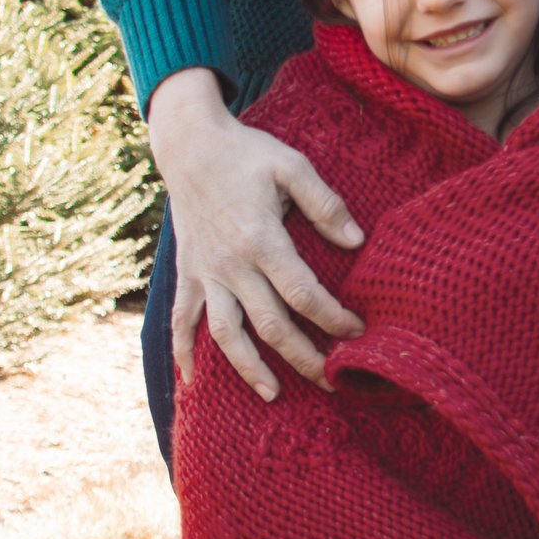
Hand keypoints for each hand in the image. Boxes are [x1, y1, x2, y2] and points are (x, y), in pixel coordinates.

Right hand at [147, 67, 363, 399]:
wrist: (189, 145)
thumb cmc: (248, 153)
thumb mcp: (291, 166)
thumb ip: (325, 204)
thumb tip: (357, 242)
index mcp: (261, 239)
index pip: (303, 293)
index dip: (332, 318)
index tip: (357, 332)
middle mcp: (231, 264)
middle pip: (270, 324)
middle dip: (303, 357)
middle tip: (332, 382)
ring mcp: (206, 272)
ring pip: (226, 332)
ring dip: (249, 368)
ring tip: (273, 394)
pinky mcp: (187, 273)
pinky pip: (182, 319)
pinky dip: (184, 351)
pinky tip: (191, 382)